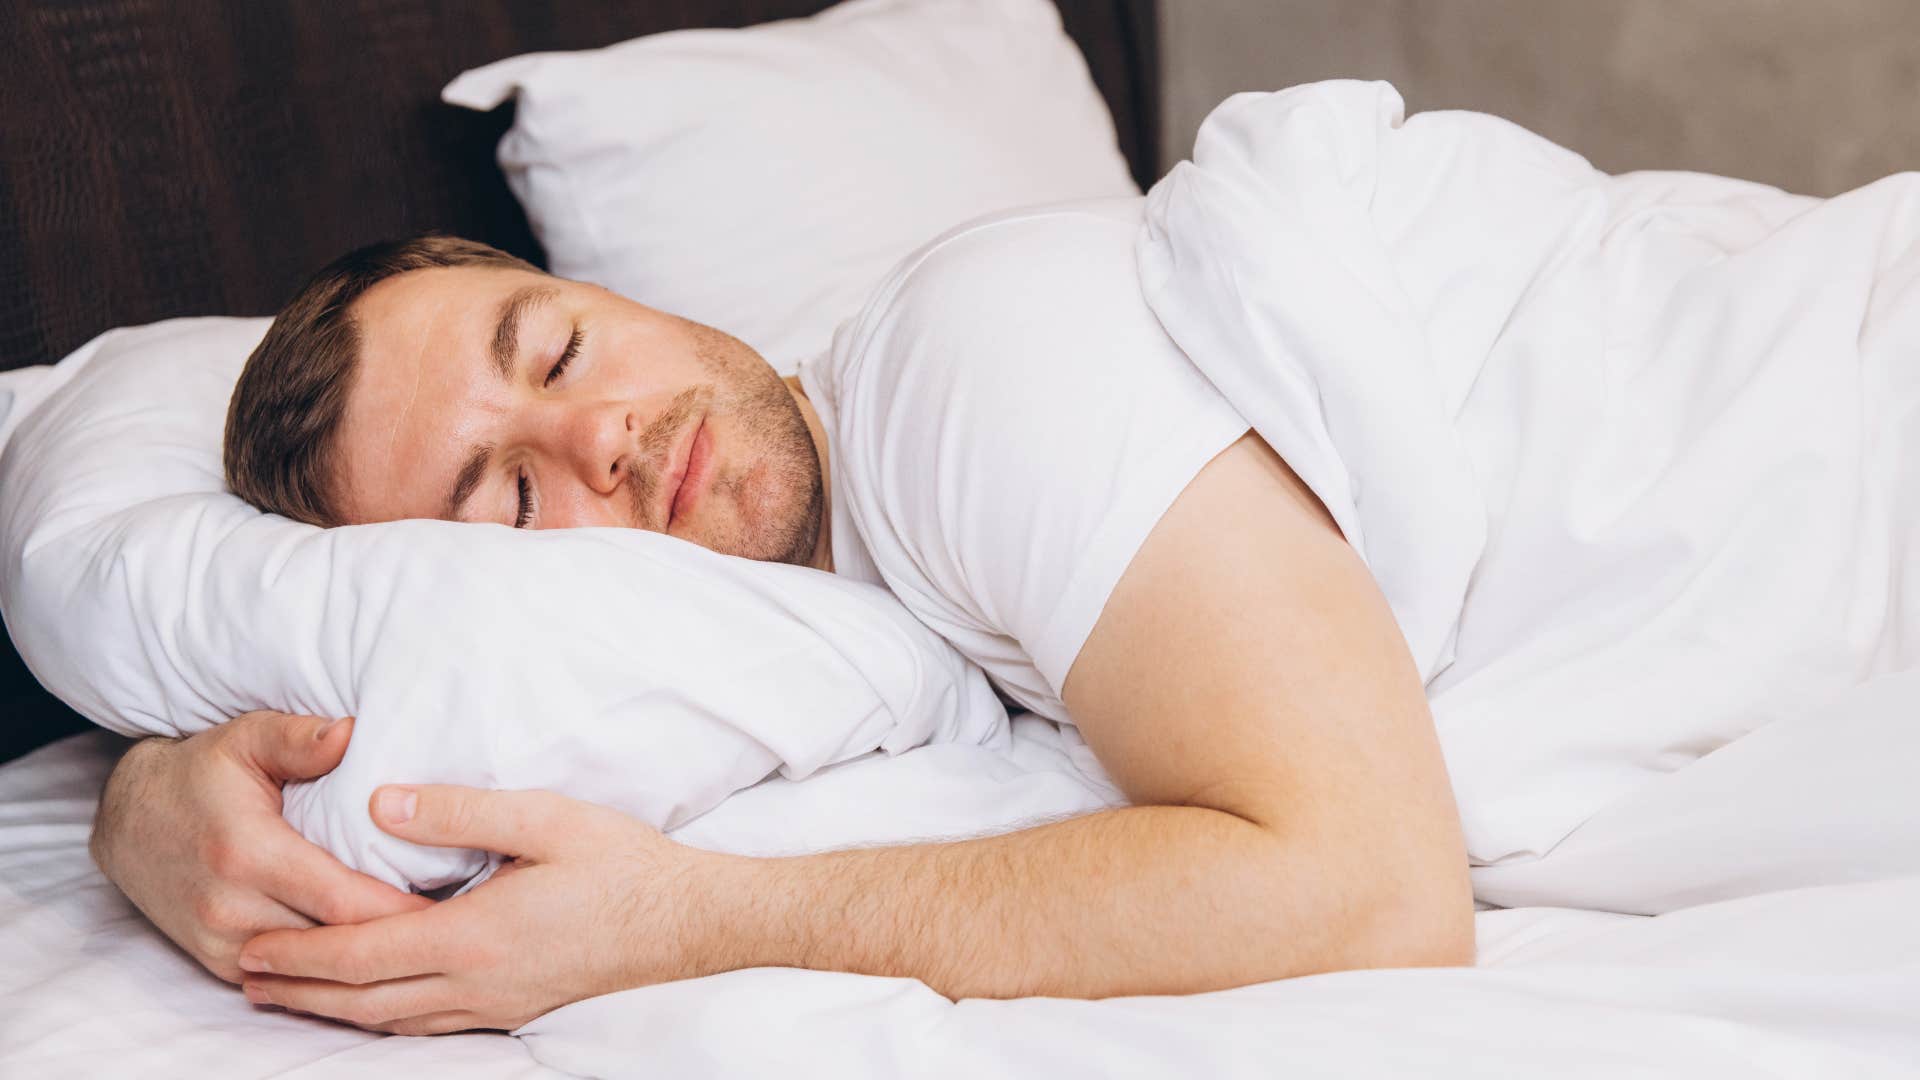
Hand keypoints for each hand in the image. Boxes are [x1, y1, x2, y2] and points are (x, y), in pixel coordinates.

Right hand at [90, 712, 432, 981]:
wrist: (129, 821)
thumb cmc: (201, 773)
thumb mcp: (247, 737)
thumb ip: (301, 737)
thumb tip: (352, 731)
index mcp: (248, 852)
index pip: (343, 899)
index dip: (402, 910)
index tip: (455, 907)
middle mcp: (231, 907)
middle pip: (336, 942)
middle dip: (398, 940)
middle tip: (460, 930)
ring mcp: (222, 942)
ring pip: (316, 968)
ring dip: (368, 959)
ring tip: (429, 945)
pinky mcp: (218, 961)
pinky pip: (289, 978)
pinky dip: (332, 971)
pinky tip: (377, 957)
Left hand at [237, 785, 743, 1033]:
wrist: (689, 923)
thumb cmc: (623, 865)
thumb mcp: (544, 818)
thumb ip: (460, 811)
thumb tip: (382, 804)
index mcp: (472, 937)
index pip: (363, 953)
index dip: (301, 952)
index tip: (253, 946)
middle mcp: (475, 984)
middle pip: (364, 999)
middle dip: (301, 988)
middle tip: (247, 975)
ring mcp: (497, 1005)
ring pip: (394, 1021)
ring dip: (334, 1008)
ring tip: (292, 993)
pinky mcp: (517, 1009)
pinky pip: (430, 1025)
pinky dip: (384, 1018)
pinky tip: (376, 1005)